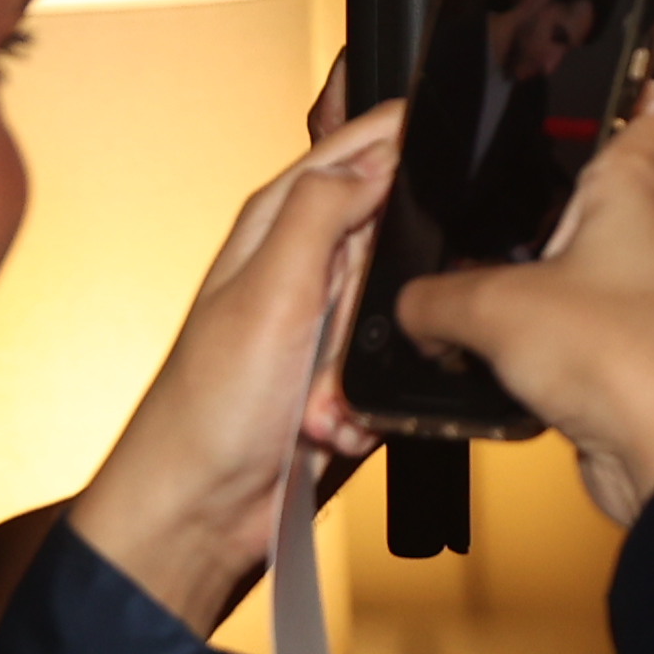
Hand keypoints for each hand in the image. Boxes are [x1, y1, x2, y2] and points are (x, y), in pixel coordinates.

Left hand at [60, 102, 407, 634]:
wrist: (201, 510)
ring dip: (375, 359)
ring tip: (326, 392)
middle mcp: (305, 264)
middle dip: (394, 289)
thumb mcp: (268, 291)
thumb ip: (322, 212)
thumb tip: (380, 154)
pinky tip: (331, 422)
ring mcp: (327, 323)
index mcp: (279, 222)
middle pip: (399, 237)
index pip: (360, 146)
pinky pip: (397, 372)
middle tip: (347, 331)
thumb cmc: (207, 407)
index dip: (408, 143)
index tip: (451, 162)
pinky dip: (372, 403)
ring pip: (405, 310)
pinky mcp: (344, 375)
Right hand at [392, 87, 653, 525]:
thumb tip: (413, 303)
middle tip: (503, 203)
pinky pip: (597, 328)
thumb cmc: (628, 363)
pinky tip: (515, 360)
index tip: (603, 83)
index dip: (642, 86)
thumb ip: (438, 297)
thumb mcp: (493, 310)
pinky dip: (559, 338)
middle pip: (620, 188)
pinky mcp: (651, 356)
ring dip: (554, 276)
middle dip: (558, 196)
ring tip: (496, 291)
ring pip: (603, 265)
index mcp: (644, 186)